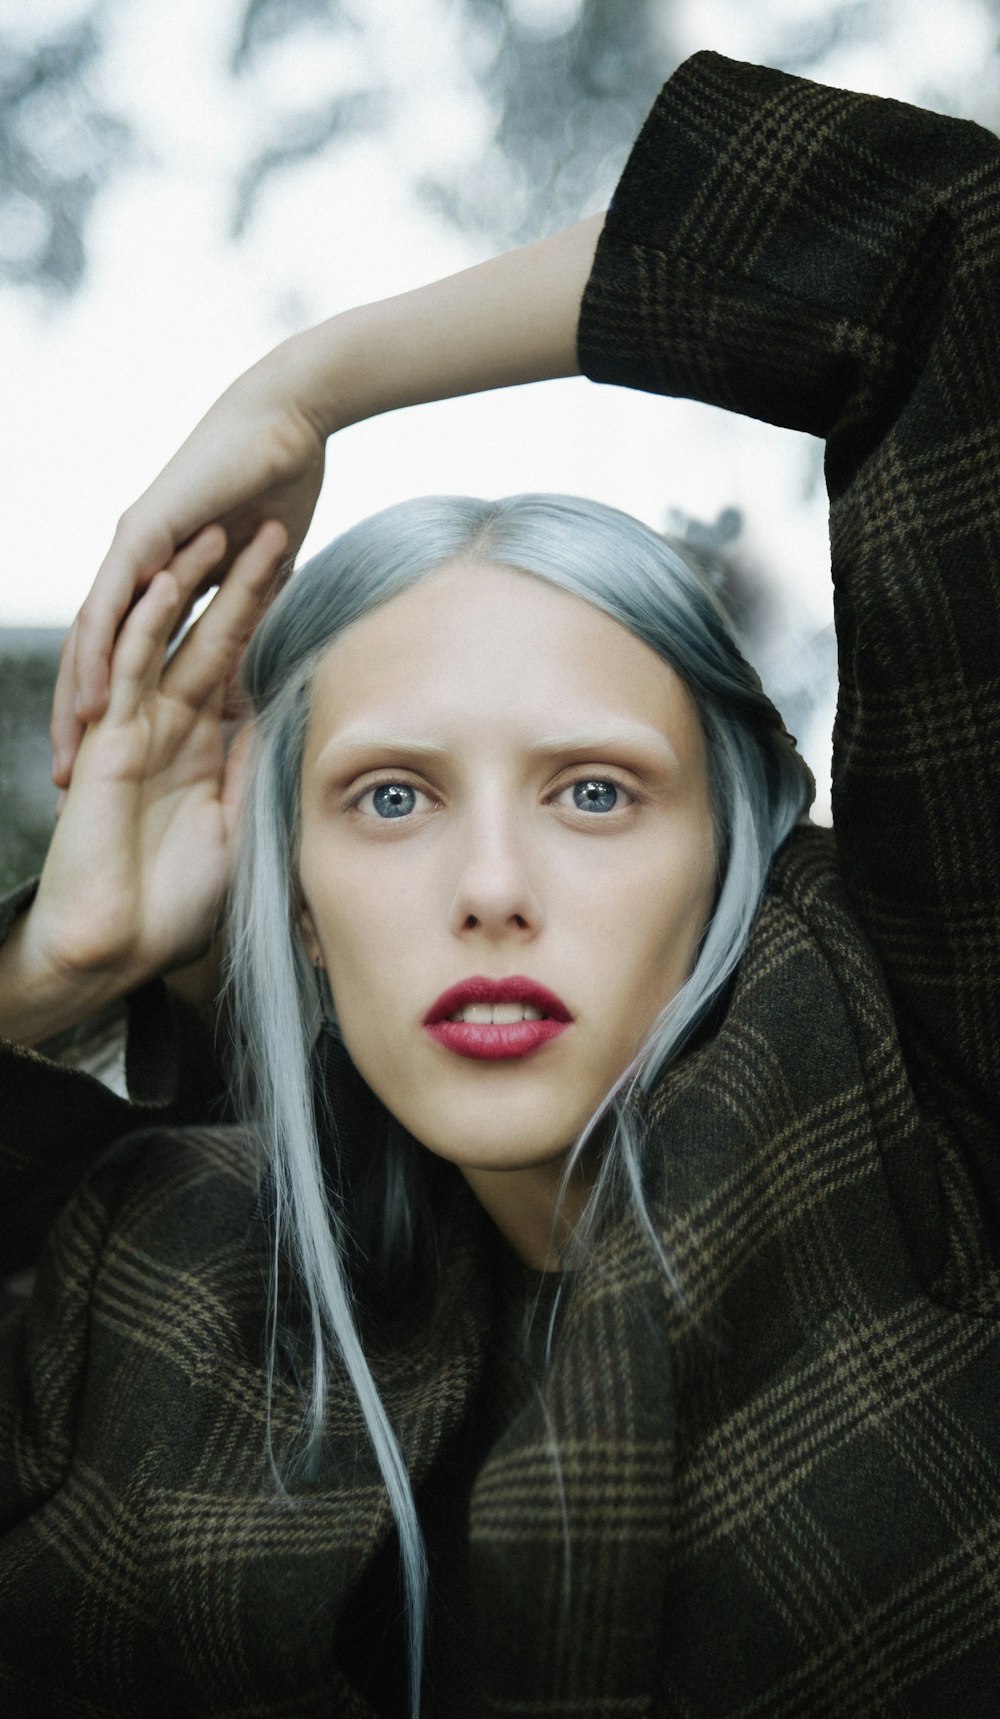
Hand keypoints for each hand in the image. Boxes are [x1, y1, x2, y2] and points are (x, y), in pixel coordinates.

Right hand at [1, 519, 287, 1045]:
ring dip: (195, 586)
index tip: (313, 579)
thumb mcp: (243, 827)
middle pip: (212, 639)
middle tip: (279, 528)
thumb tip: (301, 723)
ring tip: (227, 530)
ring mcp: (133, 727)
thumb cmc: (176, 906)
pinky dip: (147, 621)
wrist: (116, 948)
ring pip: (169, 638)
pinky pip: (127, 668)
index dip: (275, 625)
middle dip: (245, 587)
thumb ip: (262, 770)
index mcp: (202, 748)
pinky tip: (167, 578)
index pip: (242, 669)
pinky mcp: (105, 736)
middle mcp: (168, 728)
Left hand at [52, 343, 325, 784]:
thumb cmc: (283, 485)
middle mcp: (134, 568)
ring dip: (75, 702)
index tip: (111, 771)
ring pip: (89, 641)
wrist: (290, 423)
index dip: (115, 714)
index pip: (125, 659)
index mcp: (159, 578)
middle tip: (68, 786)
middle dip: (79, 724)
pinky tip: (90, 703)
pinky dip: (96, 658)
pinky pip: (109, 607)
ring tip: (69, 756)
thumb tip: (242, 685)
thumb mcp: (261, 579)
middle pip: (93, 658)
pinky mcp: (142, 536)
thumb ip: (244, 623)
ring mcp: (132, 551)